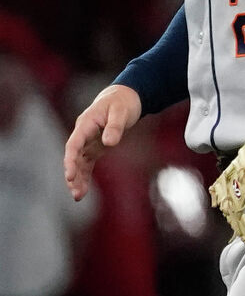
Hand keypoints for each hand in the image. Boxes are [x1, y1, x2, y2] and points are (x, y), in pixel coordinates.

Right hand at [64, 84, 142, 200]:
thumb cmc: (122, 103)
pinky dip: (85, 176)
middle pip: (73, 157)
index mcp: (85, 124)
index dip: (70, 160)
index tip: (69, 175)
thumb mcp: (121, 112)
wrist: (124, 98)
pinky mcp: (95, 148)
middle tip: (76, 192)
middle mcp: (83, 134)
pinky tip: (83, 190)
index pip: (73, 144)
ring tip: (78, 197)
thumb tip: (109, 143)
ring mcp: (88, 142)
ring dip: (78, 179)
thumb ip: (115, 127)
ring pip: (78, 163)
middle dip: (73, 175)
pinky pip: (87, 164)